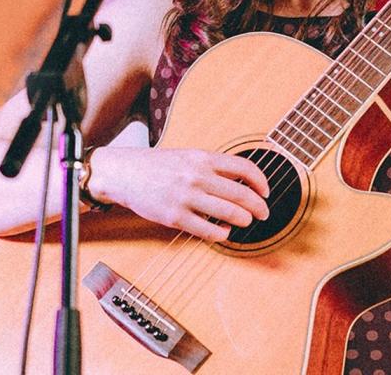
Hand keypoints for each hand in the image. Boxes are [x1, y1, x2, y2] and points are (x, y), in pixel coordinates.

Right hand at [88, 146, 270, 241]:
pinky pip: (208, 230)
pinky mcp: (175, 217)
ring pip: (229, 213)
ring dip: (243, 220)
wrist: (125, 174)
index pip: (244, 168)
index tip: (266, 192)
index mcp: (203, 158)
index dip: (261, 182)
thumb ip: (213, 166)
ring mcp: (187, 197)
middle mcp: (197, 176)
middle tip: (263, 213)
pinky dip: (222, 233)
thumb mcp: (188, 156)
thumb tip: (242, 180)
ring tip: (245, 222)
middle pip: (242, 194)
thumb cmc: (158, 166)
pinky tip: (224, 232)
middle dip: (258, 207)